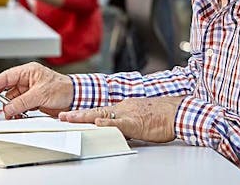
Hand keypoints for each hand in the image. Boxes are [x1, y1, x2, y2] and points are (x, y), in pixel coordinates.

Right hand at [0, 62, 73, 117]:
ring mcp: (30, 91)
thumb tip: (8, 108)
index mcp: (29, 72)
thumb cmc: (63, 88)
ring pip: (12, 99)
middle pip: (7, 88)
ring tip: (7, 113)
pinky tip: (15, 115)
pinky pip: (19, 106)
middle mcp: (28, 80)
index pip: (6, 77)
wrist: (75, 98)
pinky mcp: (33, 101)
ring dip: (9, 107)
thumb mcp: (40, 94)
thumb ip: (22, 102)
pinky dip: (16, 111)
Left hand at [59, 96, 185, 142]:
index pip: (100, 110)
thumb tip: (118, 131)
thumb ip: (128, 123)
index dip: (84, 113)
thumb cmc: (164, 116)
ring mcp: (128, 114)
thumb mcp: (141, 118)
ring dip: (84, 117)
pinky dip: (106, 123)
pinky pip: (118, 123)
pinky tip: (96, 123)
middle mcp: (123, 108)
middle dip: (77, 114)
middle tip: (61, 116)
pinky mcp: (135, 122)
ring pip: (102, 115)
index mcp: (125, 107)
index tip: (70, 115)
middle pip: (95, 111)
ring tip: (69, 119)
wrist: (178, 112)